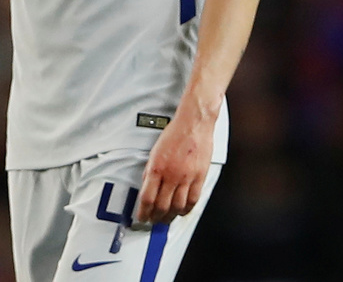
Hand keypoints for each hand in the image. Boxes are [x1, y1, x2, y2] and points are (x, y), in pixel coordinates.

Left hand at [136, 103, 215, 223]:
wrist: (194, 123)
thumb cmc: (175, 133)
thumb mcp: (155, 151)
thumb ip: (151, 171)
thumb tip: (147, 188)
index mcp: (157, 168)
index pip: (147, 199)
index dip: (143, 213)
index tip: (142, 217)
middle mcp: (172, 175)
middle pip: (162, 206)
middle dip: (156, 218)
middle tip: (154, 221)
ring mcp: (187, 177)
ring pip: (178, 206)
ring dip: (171, 216)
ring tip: (167, 218)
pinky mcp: (200, 176)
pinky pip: (194, 199)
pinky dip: (187, 209)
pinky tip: (183, 210)